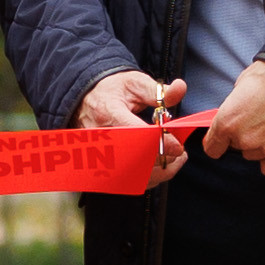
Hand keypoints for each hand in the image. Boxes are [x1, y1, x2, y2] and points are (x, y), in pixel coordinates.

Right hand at [79, 65, 191, 187]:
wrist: (84, 102)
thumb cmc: (109, 92)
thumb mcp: (133, 83)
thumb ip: (158, 91)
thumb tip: (180, 88)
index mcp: (108, 113)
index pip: (135, 134)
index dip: (159, 143)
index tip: (178, 145)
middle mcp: (101, 139)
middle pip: (135, 160)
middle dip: (163, 158)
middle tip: (180, 151)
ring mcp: (99, 155)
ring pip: (133, 175)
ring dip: (160, 171)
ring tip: (176, 158)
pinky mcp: (104, 168)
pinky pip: (129, 181)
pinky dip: (150, 177)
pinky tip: (162, 165)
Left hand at [203, 58, 264, 176]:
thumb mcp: (241, 84)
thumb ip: (232, 108)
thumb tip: (231, 117)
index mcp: (227, 121)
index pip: (212, 148)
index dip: (217, 141)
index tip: (222, 139)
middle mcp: (245, 138)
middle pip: (236, 149)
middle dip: (243, 136)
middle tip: (257, 118)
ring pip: (254, 156)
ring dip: (259, 145)